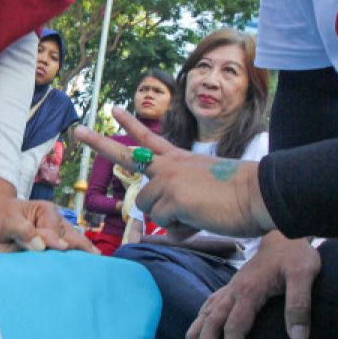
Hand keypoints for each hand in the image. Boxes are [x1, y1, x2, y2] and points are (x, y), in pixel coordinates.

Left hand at [0, 176, 96, 253]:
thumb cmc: (0, 216)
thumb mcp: (6, 222)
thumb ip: (22, 231)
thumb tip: (41, 245)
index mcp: (46, 211)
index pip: (54, 232)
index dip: (52, 243)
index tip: (50, 251)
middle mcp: (55, 217)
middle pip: (71, 235)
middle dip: (82, 246)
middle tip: (97, 258)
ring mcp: (57, 226)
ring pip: (73, 238)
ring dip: (83, 249)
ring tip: (97, 259)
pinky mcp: (55, 235)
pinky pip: (69, 242)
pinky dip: (78, 250)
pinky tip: (87, 258)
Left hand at [75, 107, 275, 237]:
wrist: (259, 194)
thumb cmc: (240, 197)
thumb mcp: (204, 196)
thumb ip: (181, 207)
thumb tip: (169, 226)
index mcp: (179, 160)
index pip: (149, 139)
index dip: (130, 125)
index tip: (115, 110)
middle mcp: (169, 166)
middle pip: (126, 156)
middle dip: (99, 142)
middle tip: (78, 130)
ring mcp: (168, 179)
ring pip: (147, 207)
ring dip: (168, 217)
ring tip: (198, 211)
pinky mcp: (172, 197)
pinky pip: (163, 223)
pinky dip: (180, 228)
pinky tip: (200, 218)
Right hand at [184, 233, 320, 338]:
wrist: (288, 231)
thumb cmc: (297, 254)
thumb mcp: (305, 275)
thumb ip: (300, 304)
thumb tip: (297, 337)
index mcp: (249, 291)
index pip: (234, 328)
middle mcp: (235, 290)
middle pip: (212, 322)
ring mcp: (232, 287)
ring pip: (206, 312)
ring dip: (196, 334)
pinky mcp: (234, 284)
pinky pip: (210, 302)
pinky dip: (200, 318)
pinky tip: (199, 328)